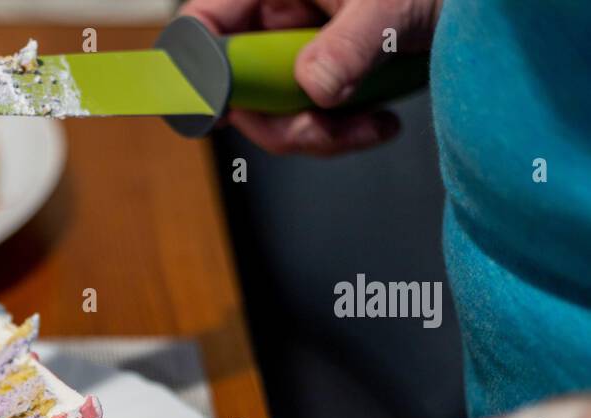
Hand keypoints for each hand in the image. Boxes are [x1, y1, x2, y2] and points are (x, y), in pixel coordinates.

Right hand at [179, 0, 442, 154]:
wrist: (491, 9)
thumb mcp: (394, 6)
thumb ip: (351, 45)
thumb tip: (314, 88)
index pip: (207, 23)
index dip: (196, 69)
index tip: (215, 110)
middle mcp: (282, 12)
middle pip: (236, 81)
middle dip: (276, 119)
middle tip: (318, 126)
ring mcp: (303, 46)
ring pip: (273, 110)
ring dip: (316, 133)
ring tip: (369, 126)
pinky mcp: (329, 75)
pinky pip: (309, 117)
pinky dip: (339, 133)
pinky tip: (378, 122)